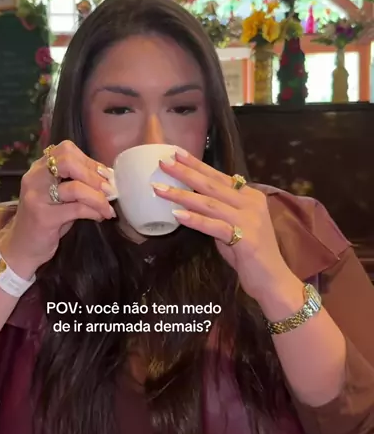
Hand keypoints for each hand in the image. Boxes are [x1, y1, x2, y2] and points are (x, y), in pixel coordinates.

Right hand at [0, 141, 115, 278]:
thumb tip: (107, 177)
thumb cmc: (44, 221)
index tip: (105, 175)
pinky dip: (94, 211)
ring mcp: (37, 197)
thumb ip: (76, 183)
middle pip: (69, 162)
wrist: (21, 248)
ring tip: (108, 207)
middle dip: (94, 175)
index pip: (66, 150)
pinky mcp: (43, 217)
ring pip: (75, 187)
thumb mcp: (58, 197)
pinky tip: (101, 216)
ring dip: (98, 197)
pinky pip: (76, 209)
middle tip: (109, 190)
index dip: (89, 161)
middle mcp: (34, 178)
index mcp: (38, 168)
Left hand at [152, 150, 294, 303]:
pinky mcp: (246, 239)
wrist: (273, 281)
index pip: (219, 176)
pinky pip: (214, 226)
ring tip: (160, 189)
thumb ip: (218, 212)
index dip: (197, 164)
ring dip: (182, 195)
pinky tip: (177, 214)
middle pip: (212, 184)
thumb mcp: (233, 227)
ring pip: (210, 203)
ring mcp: (250, 220)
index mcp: (250, 196)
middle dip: (185, 172)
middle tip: (163, 162)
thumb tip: (192, 201)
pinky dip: (195, 219)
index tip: (176, 153)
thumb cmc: (250, 255)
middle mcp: (251, 203)